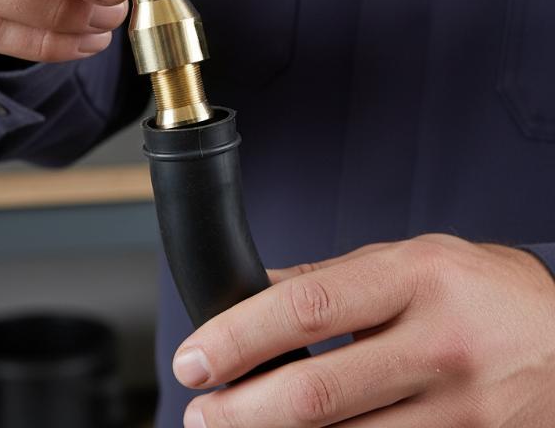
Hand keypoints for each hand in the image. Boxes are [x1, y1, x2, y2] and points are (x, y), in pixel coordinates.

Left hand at [173, 234, 554, 426]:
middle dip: (243, 411)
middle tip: (201, 412)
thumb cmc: (478, 290)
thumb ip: (328, 280)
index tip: (195, 357)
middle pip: (321, 392)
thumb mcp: (406, 261)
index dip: (240, 336)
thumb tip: (252, 291)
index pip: (308, 307)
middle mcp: (439, 343)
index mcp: (413, 277)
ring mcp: (463, 410)